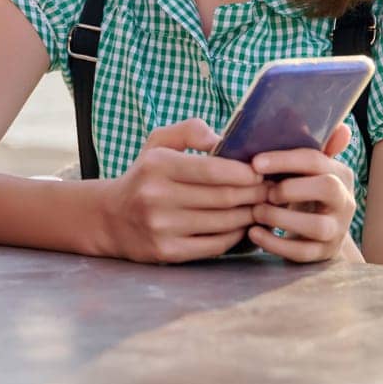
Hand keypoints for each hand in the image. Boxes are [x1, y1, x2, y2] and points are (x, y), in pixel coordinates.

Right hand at [98, 118, 270, 263]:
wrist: (110, 217)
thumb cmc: (145, 175)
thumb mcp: (158, 143)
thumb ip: (191, 131)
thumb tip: (223, 139)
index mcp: (157, 165)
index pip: (214, 170)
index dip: (246, 172)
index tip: (262, 171)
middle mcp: (156, 197)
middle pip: (224, 198)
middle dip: (255, 194)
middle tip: (271, 190)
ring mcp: (161, 227)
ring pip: (224, 223)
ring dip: (250, 215)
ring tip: (262, 206)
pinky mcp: (167, 252)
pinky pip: (215, 245)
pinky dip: (236, 236)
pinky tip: (243, 226)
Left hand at [247, 123, 356, 262]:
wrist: (314, 232)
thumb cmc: (300, 190)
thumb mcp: (302, 168)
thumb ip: (302, 144)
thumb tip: (326, 122)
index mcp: (338, 172)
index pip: (317, 159)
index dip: (285, 159)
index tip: (255, 162)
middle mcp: (344, 200)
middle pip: (327, 187)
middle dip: (290, 188)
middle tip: (264, 191)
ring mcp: (336, 229)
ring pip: (318, 226)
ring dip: (281, 218)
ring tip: (256, 212)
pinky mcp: (323, 254)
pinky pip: (303, 253)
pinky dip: (275, 244)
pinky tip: (254, 233)